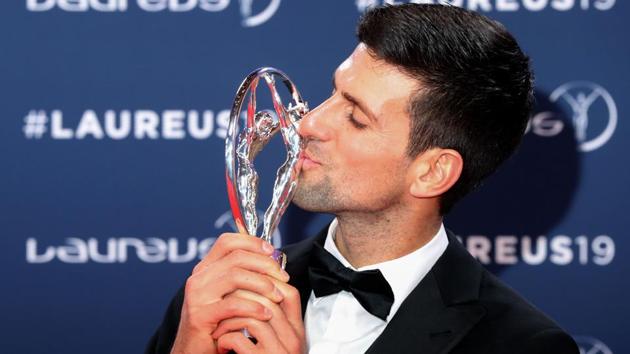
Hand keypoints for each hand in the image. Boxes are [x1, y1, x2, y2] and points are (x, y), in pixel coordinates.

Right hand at [170, 233, 289, 353]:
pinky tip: (266, 313)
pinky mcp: (200, 316)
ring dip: (263, 284)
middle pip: (236, 257)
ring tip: (277, 296)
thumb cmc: (216, 324)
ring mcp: (197, 296)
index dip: (252, 242)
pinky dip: (254, 307)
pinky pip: (232, 304)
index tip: (273, 252)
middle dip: (265, 264)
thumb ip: (242, 277)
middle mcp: (198, 278)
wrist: (194, 352)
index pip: (228, 242)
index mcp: (205, 269)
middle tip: (283, 277)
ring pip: (235, 276)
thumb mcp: (227, 295)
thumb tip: (271, 261)